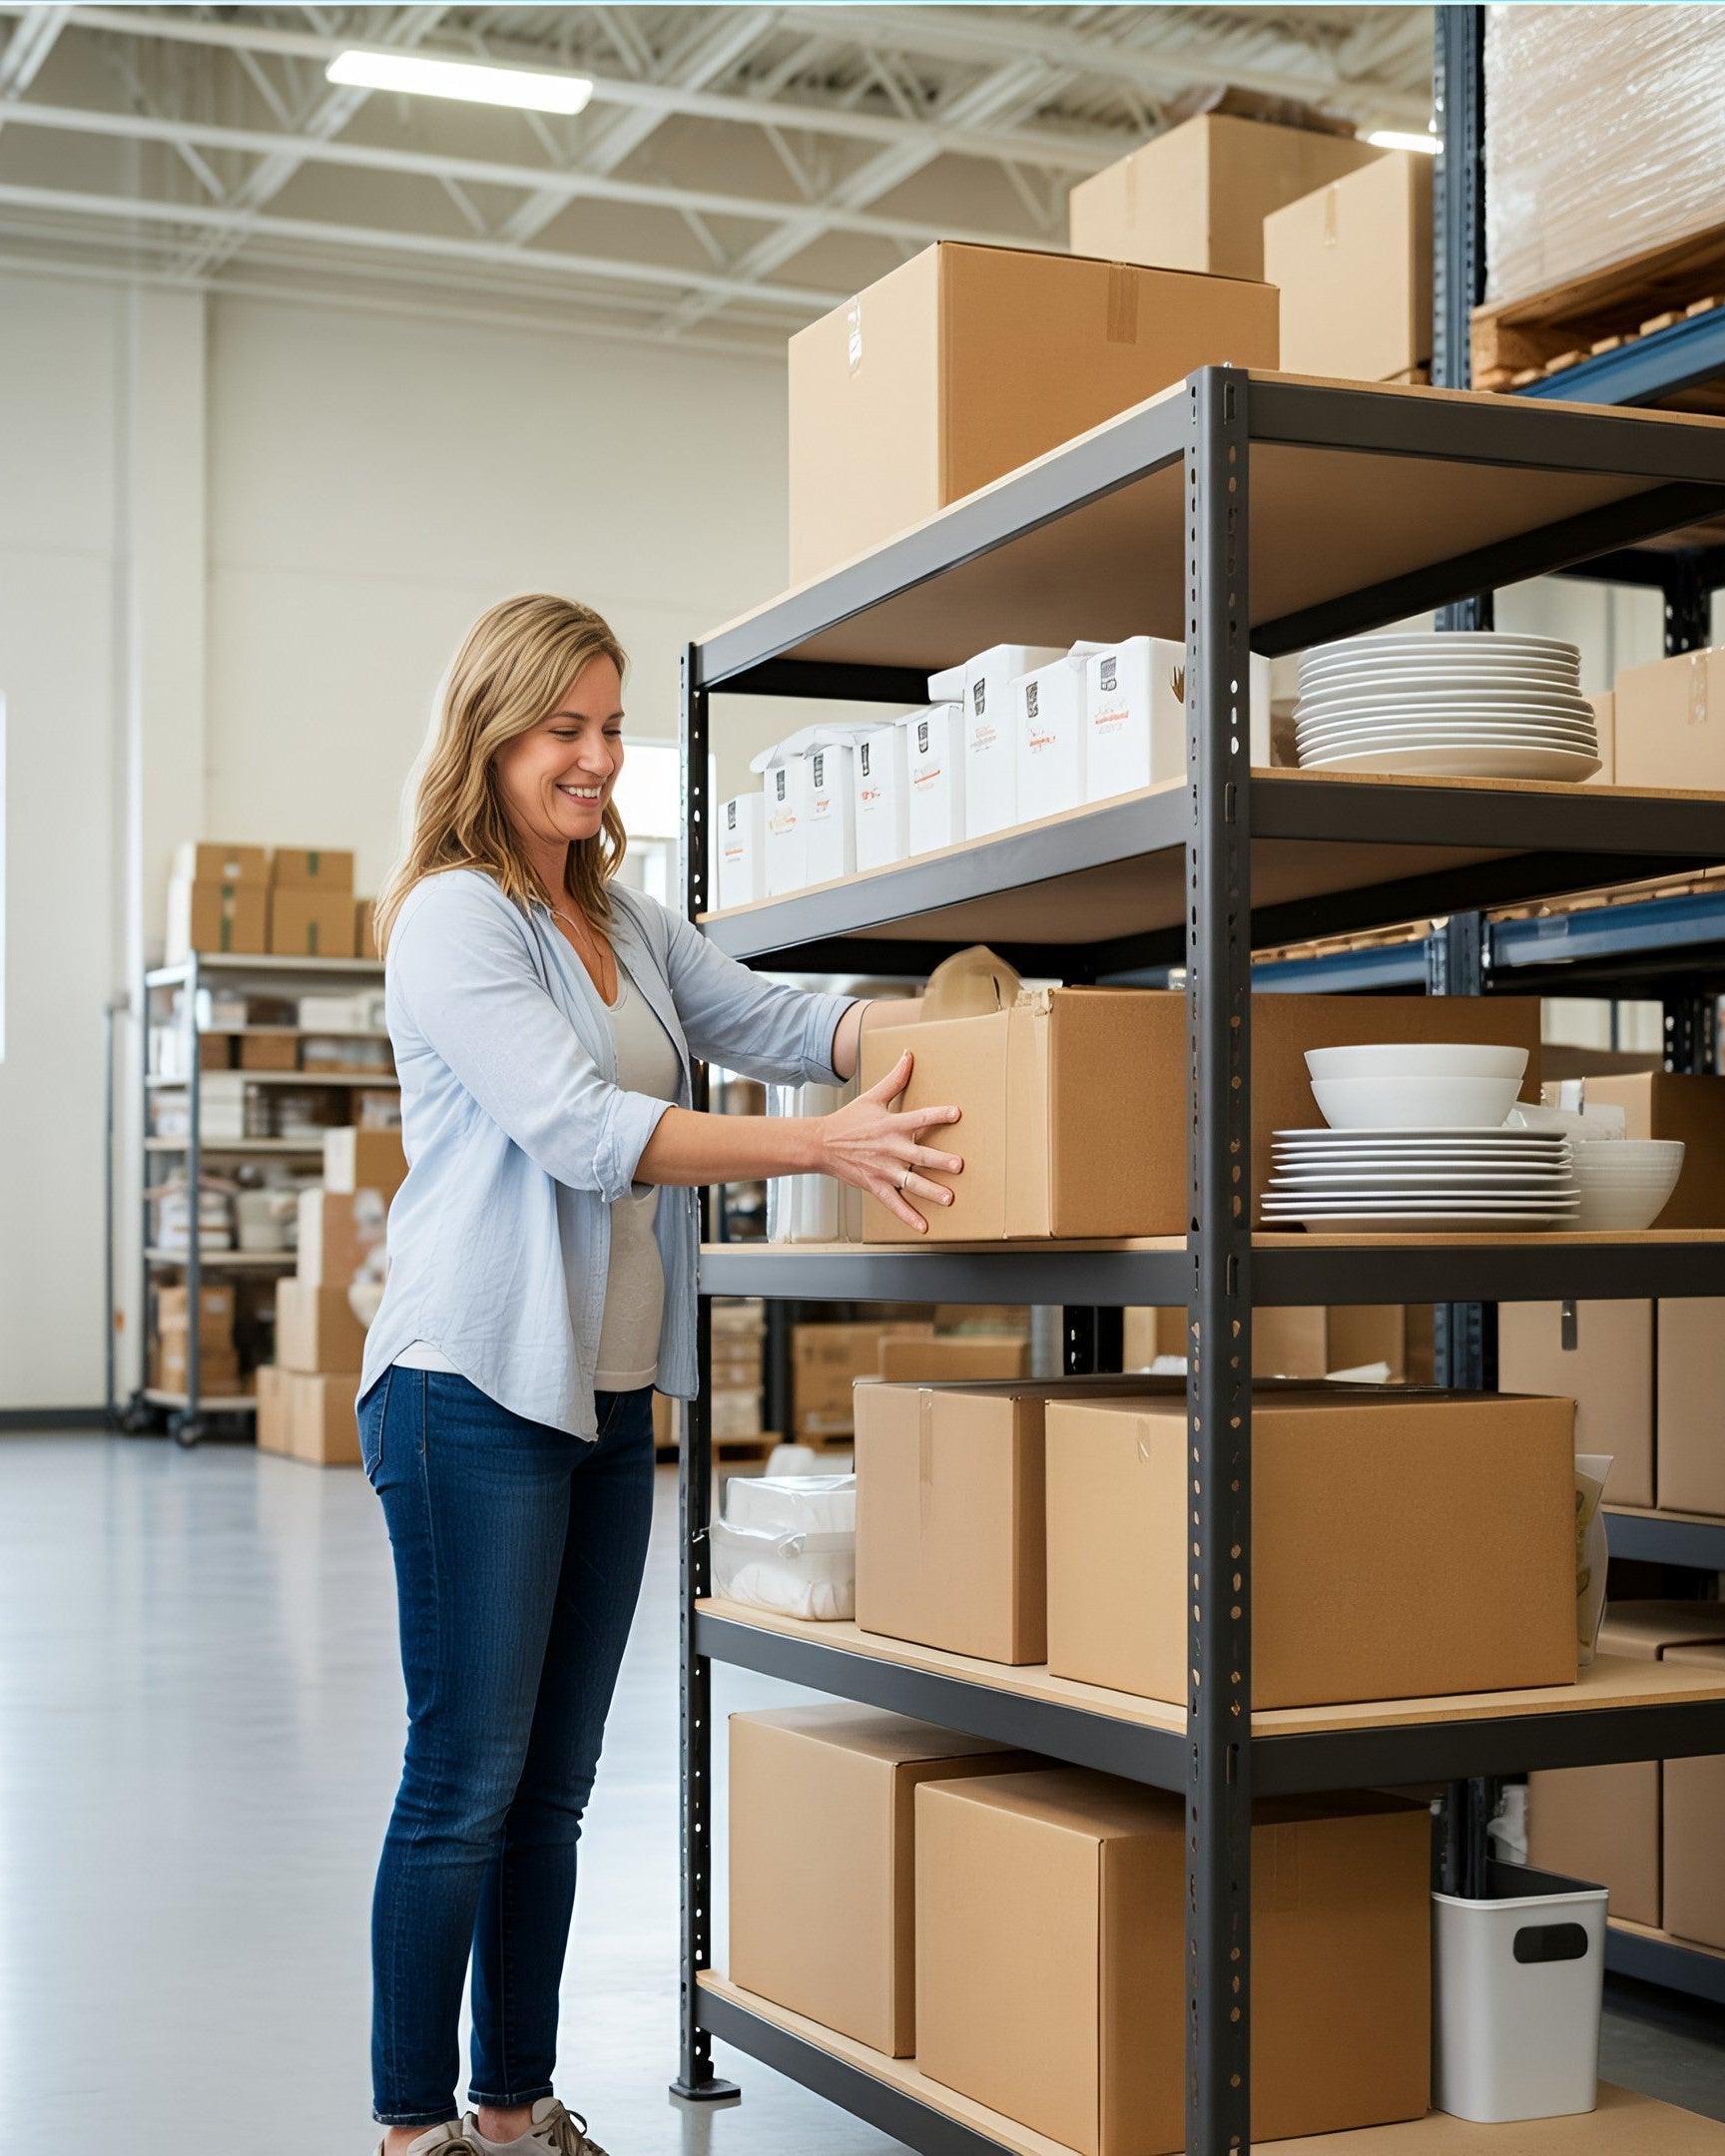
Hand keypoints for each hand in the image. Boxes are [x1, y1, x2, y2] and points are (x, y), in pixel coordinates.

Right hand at [818, 1050, 962, 1234]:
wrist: (822, 1144)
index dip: (937, 1115)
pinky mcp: (875, 1186)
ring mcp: (883, 1170)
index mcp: (891, 1125)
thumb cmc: (849, 1120)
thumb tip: (909, 1055)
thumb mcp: (872, 1097)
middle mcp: (890, 1149)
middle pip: (919, 1155)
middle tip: (958, 1165)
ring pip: (911, 1182)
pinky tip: (924, 1226)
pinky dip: (908, 1216)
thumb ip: (895, 1079)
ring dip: (930, 1190)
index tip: (956, 1113)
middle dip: (939, 1160)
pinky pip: (894, 1204)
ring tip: (949, 1198)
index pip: (919, 1118)